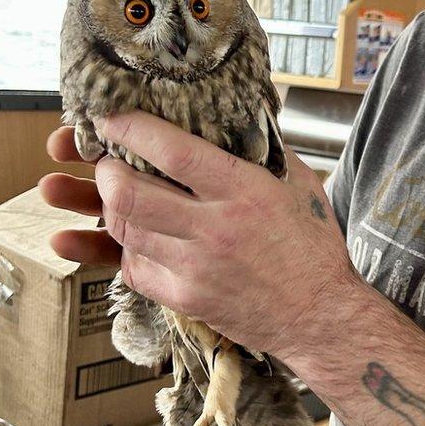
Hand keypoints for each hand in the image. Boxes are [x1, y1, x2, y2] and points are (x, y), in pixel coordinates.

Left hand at [39, 112, 360, 361]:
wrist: (320, 314)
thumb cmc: (312, 243)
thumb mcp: (299, 182)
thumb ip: (266, 146)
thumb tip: (238, 112)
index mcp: (244, 191)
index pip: (173, 153)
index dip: (132, 129)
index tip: (112, 117)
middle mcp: (213, 229)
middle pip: (129, 194)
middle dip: (104, 171)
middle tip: (107, 159)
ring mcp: (194, 268)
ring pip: (124, 230)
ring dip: (109, 206)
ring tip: (115, 191)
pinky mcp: (184, 298)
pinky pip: (133, 267)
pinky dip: (127, 245)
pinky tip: (137, 233)